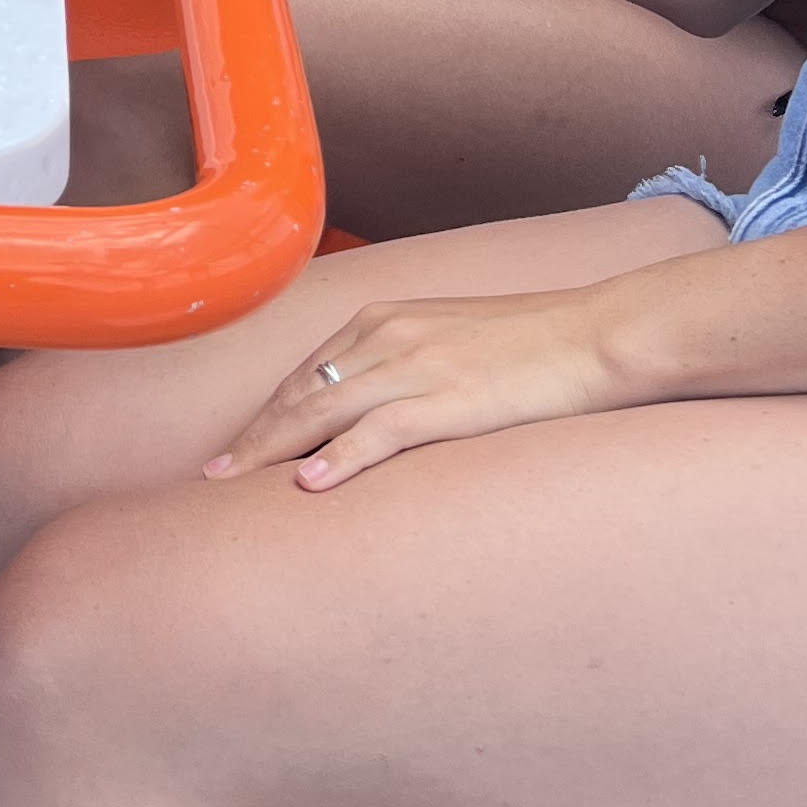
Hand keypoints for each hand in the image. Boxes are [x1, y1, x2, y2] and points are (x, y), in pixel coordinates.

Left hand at [203, 287, 629, 489]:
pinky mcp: (446, 400)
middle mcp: (387, 339)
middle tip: (211, 474)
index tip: (237, 445)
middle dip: (253, 434)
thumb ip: (406, 362)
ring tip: (232, 485)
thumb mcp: (451, 339)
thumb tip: (374, 404)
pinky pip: (378, 433)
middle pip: (300, 394)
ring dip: (272, 450)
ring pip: (322, 413)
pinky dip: (339, 458)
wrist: (596, 334)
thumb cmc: (533, 343)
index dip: (267, 413)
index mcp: (386, 321)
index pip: (307, 374)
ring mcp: (414, 368)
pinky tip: (308, 484)